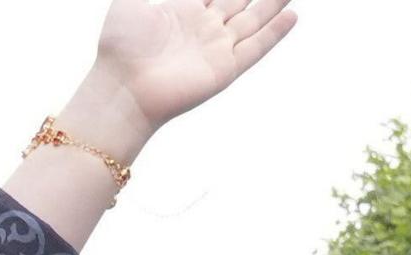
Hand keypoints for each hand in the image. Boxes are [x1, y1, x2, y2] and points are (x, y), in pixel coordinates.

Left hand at [91, 0, 298, 132]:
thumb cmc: (118, 49)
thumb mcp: (127, 4)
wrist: (123, 90)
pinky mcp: (225, 68)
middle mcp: (202, 27)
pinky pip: (256, 47)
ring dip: (272, 4)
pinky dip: (274, 32)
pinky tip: (292, 15)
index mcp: (181, 10)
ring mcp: (215, 47)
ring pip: (253, 20)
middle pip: (237, 0)